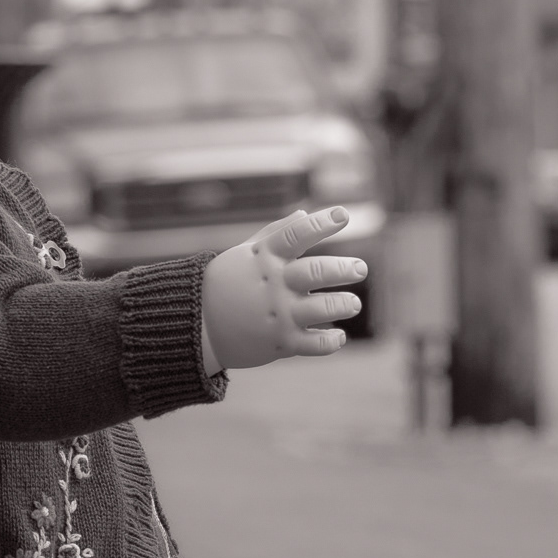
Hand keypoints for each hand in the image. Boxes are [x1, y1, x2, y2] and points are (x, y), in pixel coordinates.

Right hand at [200, 207, 366, 370]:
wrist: (197, 326)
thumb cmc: (226, 284)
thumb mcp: (246, 254)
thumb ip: (276, 234)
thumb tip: (303, 213)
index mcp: (264, 257)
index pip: (296, 234)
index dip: (321, 223)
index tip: (342, 215)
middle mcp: (274, 284)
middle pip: (317, 271)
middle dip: (344, 269)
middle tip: (360, 268)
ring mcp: (278, 314)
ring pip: (323, 308)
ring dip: (344, 305)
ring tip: (352, 304)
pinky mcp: (282, 343)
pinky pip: (315, 344)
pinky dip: (331, 341)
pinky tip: (337, 336)